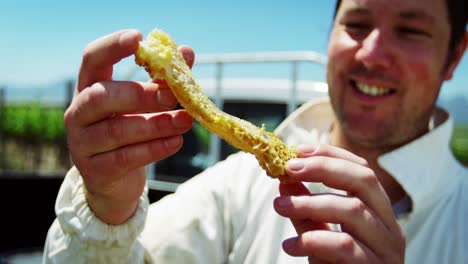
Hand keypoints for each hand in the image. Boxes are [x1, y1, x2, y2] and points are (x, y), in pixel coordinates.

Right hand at [65, 29, 194, 223]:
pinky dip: (154, 149)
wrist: (114, 181)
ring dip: (156, 124)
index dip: (112, 47)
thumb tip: (187, 52)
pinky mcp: (95, 170)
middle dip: (141, 94)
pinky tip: (176, 142)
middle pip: (102, 96)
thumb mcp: (144, 104)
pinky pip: (126, 157)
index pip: (92, 59)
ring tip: (185, 121)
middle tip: (173, 96)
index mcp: (89, 87)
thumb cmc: (130, 131)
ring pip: (117, 129)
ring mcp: (82, 143)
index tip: (138, 38)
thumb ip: (162, 79)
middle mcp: (79, 113)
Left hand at [273, 145, 404, 262]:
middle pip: (363, 180)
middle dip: (323, 168)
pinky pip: (345, 247)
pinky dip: (313, 241)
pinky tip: (290, 245)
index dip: (330, 154)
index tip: (297, 150)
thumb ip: (305, 208)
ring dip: (309, 203)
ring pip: (352, 210)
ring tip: (279, 205)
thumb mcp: (318, 233)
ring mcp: (386, 248)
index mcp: (378, 210)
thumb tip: (283, 179)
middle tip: (287, 169)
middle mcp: (389, 224)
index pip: (361, 168)